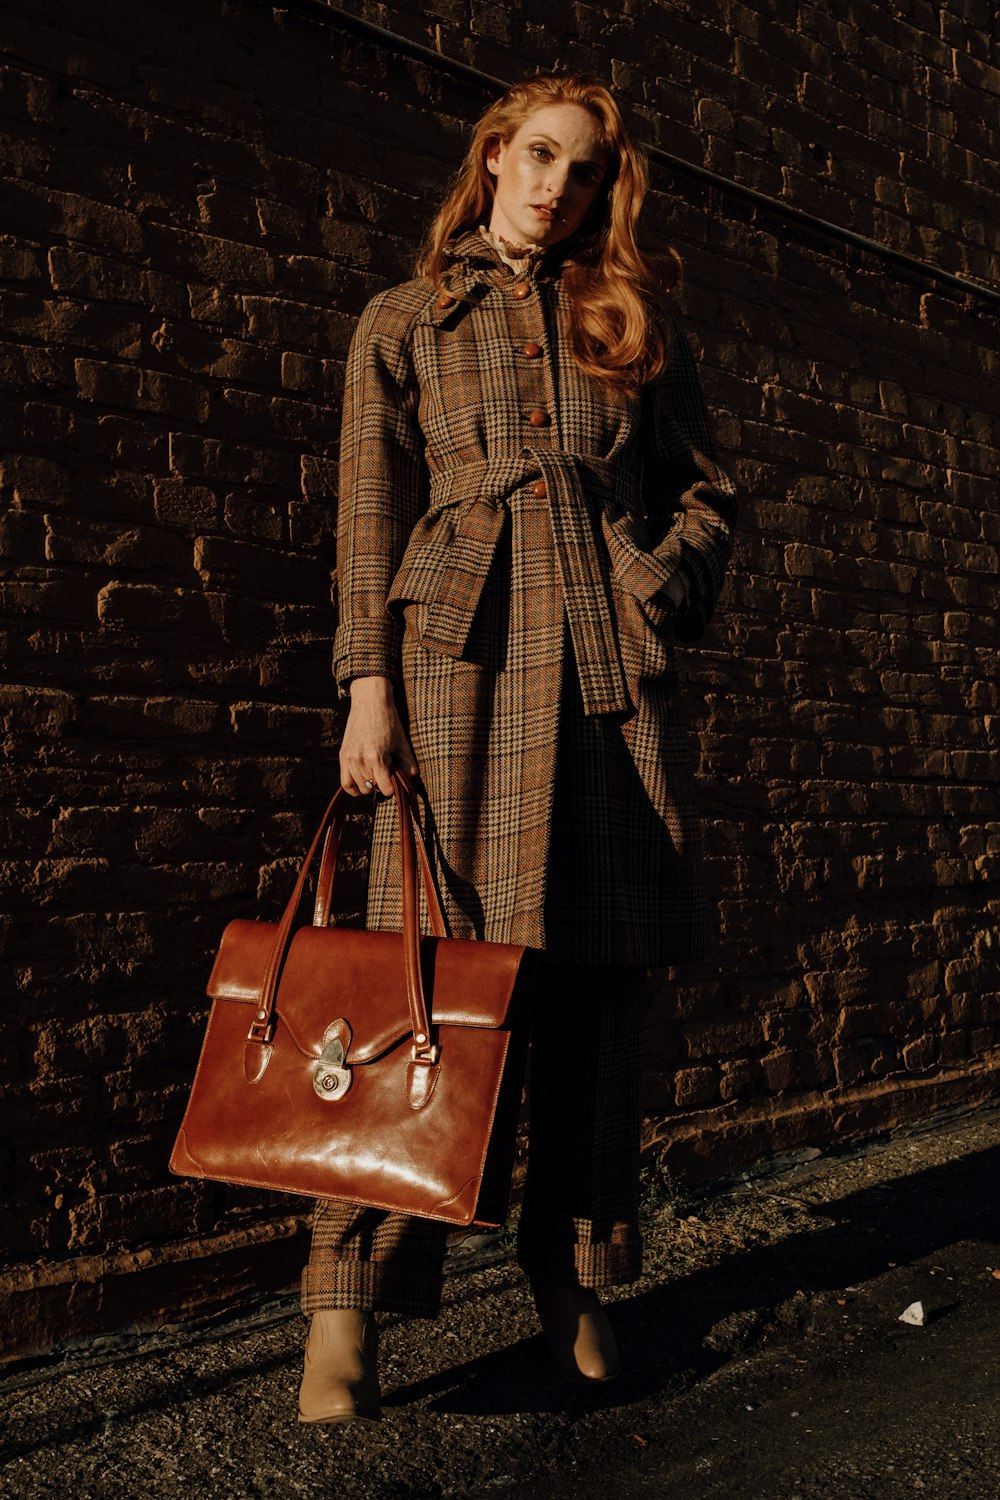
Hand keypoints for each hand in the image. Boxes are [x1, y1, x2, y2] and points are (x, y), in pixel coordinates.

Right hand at [339, 676, 418, 796]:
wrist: (370, 702)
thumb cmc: (389, 721)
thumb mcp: (402, 742)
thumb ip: (408, 763)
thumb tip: (410, 778)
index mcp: (377, 758)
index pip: (385, 789)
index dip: (393, 788)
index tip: (396, 781)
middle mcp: (361, 761)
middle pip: (372, 789)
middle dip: (381, 785)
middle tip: (386, 774)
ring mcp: (350, 759)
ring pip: (359, 787)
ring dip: (369, 786)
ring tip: (376, 775)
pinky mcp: (343, 756)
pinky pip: (345, 782)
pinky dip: (353, 788)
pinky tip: (362, 784)